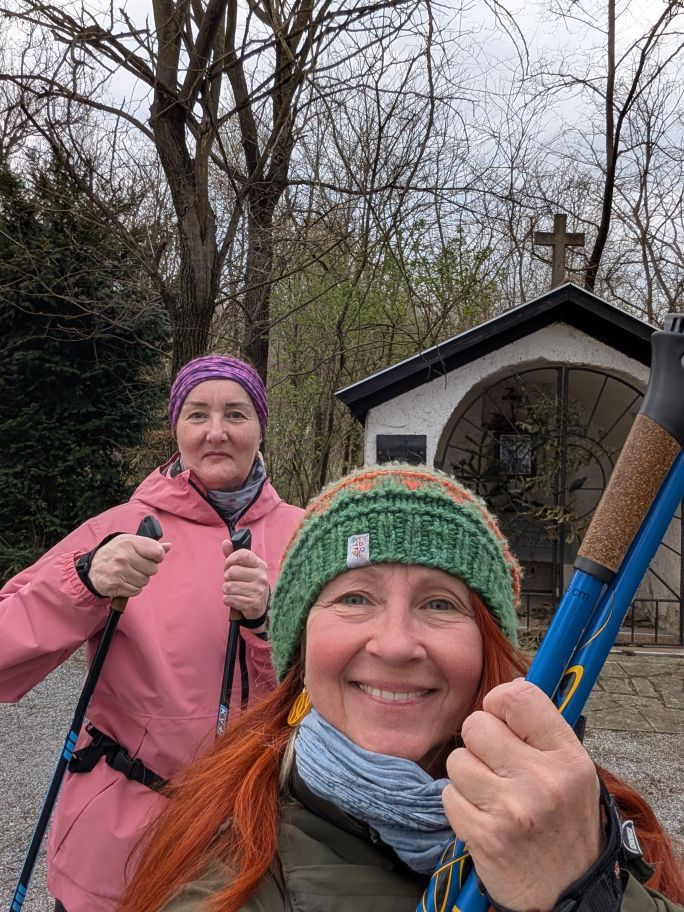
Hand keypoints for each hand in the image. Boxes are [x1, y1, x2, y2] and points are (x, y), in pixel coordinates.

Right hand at [89, 534, 170, 597]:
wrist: (92, 568)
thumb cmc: (115, 553)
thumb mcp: (130, 542)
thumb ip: (150, 545)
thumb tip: (168, 546)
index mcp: (130, 542)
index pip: (157, 552)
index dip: (157, 556)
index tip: (151, 556)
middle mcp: (124, 556)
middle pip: (153, 569)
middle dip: (147, 569)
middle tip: (137, 565)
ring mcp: (119, 571)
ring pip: (145, 581)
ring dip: (140, 579)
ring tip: (129, 573)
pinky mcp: (116, 585)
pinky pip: (136, 590)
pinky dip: (133, 588)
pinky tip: (125, 581)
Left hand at [222, 540, 269, 626]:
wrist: (259, 606)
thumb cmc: (249, 584)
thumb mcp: (244, 568)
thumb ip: (233, 555)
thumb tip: (225, 542)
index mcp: (260, 565)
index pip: (243, 555)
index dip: (230, 559)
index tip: (228, 565)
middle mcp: (261, 577)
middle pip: (232, 572)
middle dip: (227, 578)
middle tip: (233, 582)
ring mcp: (259, 591)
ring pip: (228, 586)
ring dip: (227, 590)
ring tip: (235, 592)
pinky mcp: (254, 604)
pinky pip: (229, 599)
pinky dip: (228, 600)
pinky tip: (236, 600)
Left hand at [442, 678, 602, 911]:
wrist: (568, 892)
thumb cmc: (564, 823)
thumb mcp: (572, 772)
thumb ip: (540, 730)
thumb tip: (508, 688)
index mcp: (566, 758)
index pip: (518, 697)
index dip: (499, 702)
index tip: (501, 718)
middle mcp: (541, 781)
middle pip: (476, 724)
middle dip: (479, 741)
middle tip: (496, 764)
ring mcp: (511, 810)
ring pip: (457, 760)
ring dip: (468, 775)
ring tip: (493, 795)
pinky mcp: (484, 836)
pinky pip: (448, 795)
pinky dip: (460, 804)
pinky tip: (484, 817)